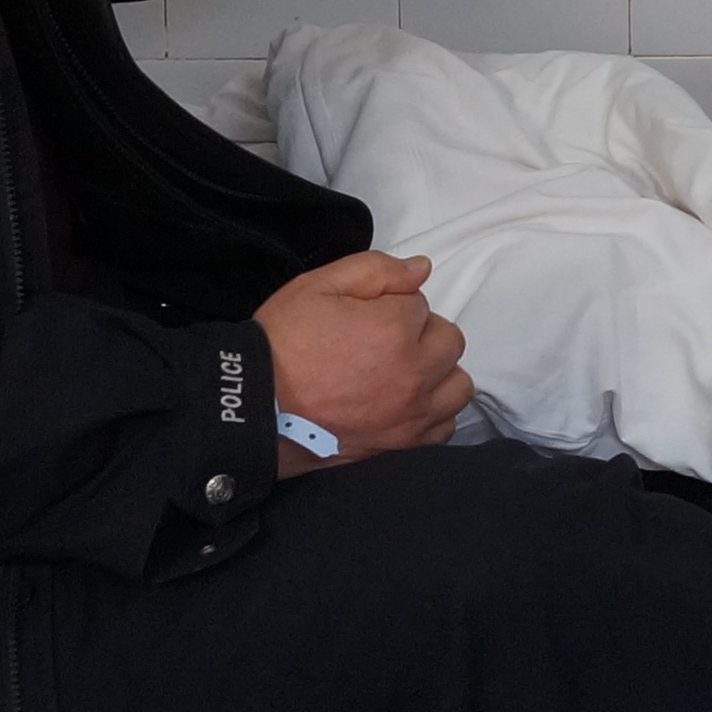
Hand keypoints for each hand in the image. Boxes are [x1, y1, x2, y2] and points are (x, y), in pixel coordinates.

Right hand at [255, 250, 471, 464]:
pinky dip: (434, 412)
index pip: (420, 302)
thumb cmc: (281, 344)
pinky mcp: (402, 444)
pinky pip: (445, 425)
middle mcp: (413, 373)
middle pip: (448, 340)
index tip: (364, 317)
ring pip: (457, 384)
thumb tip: (422, 268)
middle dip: (422, 333)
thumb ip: (376, 270)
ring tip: (403, 371)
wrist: (255, 408)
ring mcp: (411, 413)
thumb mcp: (316, 287)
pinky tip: (408, 402)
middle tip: (383, 340)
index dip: (392, 304)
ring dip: (438, 372)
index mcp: (395, 329)